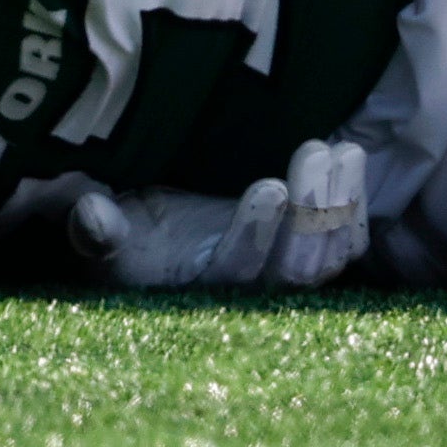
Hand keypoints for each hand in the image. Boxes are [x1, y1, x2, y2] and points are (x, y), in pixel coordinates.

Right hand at [64, 140, 370, 288]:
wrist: (164, 238)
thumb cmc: (130, 238)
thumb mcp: (105, 235)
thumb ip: (97, 230)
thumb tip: (90, 213)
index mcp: (199, 294)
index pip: (234, 274)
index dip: (253, 234)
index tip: (267, 184)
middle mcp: (250, 295)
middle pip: (295, 270)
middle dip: (310, 210)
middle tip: (314, 151)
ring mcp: (286, 276)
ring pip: (330, 257)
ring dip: (340, 203)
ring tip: (342, 150)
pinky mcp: (312, 256)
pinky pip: (348, 244)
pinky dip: (356, 206)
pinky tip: (352, 157)